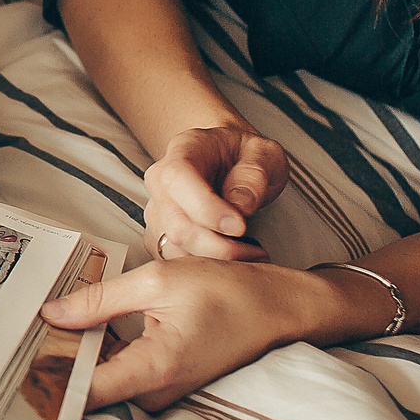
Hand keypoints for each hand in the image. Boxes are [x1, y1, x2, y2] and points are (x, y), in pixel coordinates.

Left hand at [41, 255, 330, 411]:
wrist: (278, 309)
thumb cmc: (228, 292)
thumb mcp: (158, 281)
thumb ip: (100, 301)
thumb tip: (50, 315)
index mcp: (153, 369)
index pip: (85, 394)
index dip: (46, 382)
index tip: (12, 368)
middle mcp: (155, 393)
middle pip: (86, 389)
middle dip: (53, 364)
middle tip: (12, 339)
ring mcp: (161, 394)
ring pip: (101, 383)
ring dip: (73, 358)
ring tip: (38, 330)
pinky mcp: (163, 386)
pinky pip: (118, 377)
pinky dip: (96, 356)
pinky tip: (75, 332)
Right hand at [143, 124, 285, 262]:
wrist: (227, 162)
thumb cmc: (243, 156)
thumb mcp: (262, 153)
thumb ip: (253, 174)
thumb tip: (240, 205)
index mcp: (183, 151)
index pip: (178, 179)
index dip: (207, 209)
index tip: (240, 227)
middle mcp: (160, 181)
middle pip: (177, 224)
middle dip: (220, 246)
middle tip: (255, 250)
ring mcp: (157, 211)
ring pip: (175, 249)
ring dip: (215, 261)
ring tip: (249, 255)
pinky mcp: (159, 236)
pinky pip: (175, 261)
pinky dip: (205, 268)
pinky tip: (231, 259)